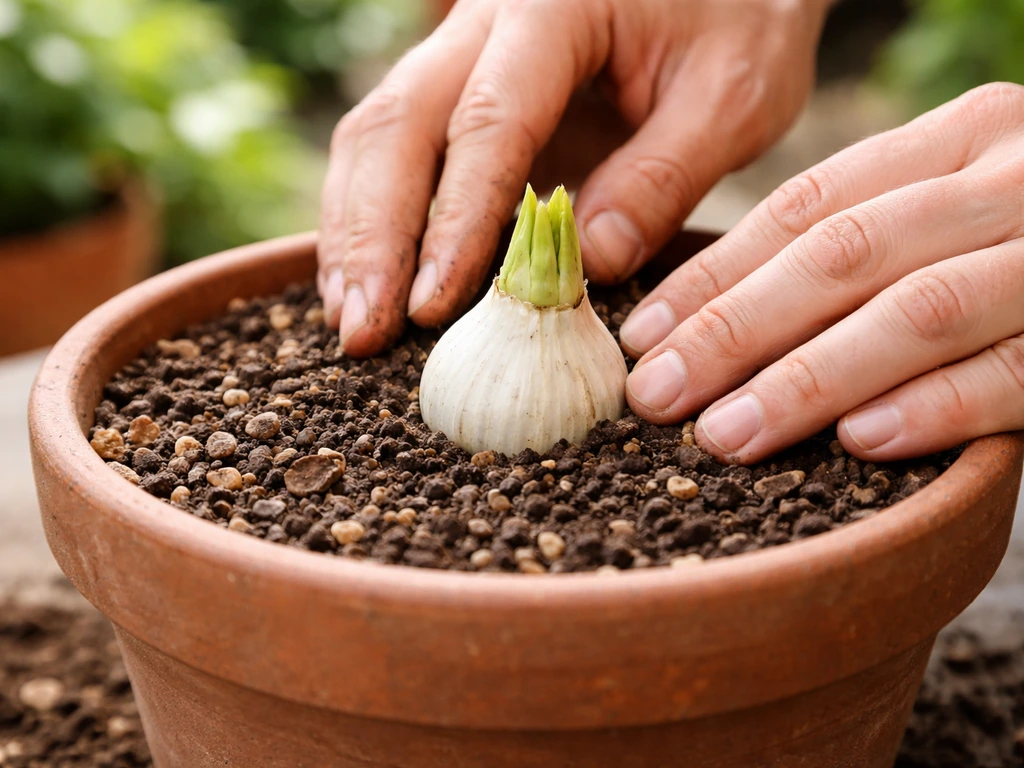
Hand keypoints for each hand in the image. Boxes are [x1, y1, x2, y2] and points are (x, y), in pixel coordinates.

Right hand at [318, 0, 828, 355]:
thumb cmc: (735, 24)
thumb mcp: (732, 96)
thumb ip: (664, 175)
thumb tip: (588, 263)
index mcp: (553, 10)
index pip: (488, 121)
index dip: (455, 219)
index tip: (432, 305)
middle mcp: (485, 23)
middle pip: (399, 125)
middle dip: (375, 236)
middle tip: (366, 330)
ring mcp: (460, 53)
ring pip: (375, 134)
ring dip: (355, 232)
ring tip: (351, 321)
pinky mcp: (458, 90)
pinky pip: (390, 146)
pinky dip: (367, 217)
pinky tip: (362, 279)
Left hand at [622, 83, 1023, 462]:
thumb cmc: (1017, 240)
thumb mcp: (943, 209)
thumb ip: (857, 243)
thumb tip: (703, 321)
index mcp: (957, 139)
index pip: (807, 206)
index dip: (715, 275)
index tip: (644, 337)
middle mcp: (1011, 177)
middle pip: (845, 255)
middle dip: (737, 331)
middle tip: (659, 396)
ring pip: (918, 312)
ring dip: (811, 381)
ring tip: (727, 435)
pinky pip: (1015, 372)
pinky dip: (933, 407)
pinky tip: (857, 444)